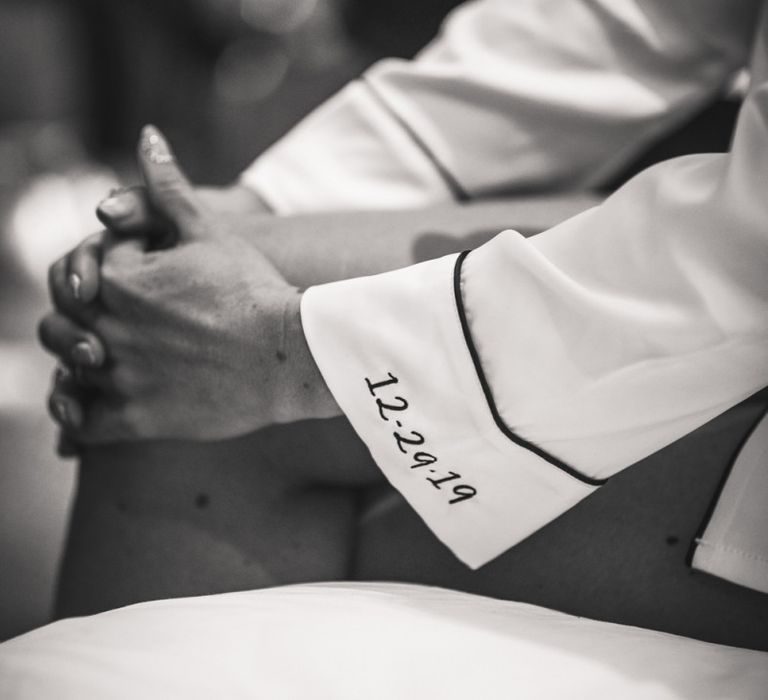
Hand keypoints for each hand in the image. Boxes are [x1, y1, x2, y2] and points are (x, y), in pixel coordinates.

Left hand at [40, 126, 338, 442]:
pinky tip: (91, 396)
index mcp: (117, 279)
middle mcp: (107, 326)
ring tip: (104, 354)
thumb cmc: (252, 290)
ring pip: (67, 365)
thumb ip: (167, 188)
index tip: (138, 280)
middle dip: (83, 312)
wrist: (287, 356)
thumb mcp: (211, 231)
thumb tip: (146, 135)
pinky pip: (81, 420)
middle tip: (117, 317)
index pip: (80, 269)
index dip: (102, 269)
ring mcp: (120, 375)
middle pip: (63, 317)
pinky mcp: (135, 418)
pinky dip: (75, 409)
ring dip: (77, 357)